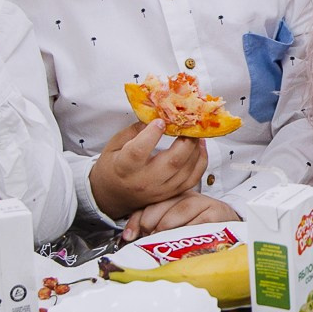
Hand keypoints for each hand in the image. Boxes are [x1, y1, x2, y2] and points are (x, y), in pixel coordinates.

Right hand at [89, 119, 206, 223]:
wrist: (113, 196)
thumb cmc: (112, 167)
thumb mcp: (114, 144)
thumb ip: (134, 130)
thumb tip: (157, 115)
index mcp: (124, 167)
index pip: (139, 151)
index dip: (152, 134)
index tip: (161, 120)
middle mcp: (144, 181)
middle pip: (172, 162)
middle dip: (186, 140)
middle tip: (189, 124)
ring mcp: (160, 190)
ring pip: (186, 171)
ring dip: (196, 149)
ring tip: (196, 133)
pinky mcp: (171, 194)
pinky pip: (192, 179)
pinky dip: (201, 161)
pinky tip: (199, 147)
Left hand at [126, 193, 237, 240]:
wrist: (228, 224)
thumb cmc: (198, 226)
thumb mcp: (172, 226)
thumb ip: (150, 227)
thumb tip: (128, 238)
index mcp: (171, 197)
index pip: (148, 205)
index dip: (136, 221)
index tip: (130, 237)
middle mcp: (185, 196)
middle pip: (161, 205)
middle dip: (150, 224)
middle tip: (148, 238)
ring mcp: (201, 202)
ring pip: (178, 211)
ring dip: (167, 227)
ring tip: (163, 240)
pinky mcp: (215, 212)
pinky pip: (198, 221)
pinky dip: (188, 231)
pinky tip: (184, 240)